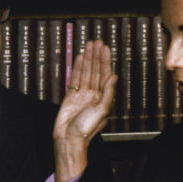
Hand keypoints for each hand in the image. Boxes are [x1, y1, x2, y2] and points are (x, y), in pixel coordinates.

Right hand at [53, 41, 116, 181]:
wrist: (69, 139)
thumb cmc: (86, 129)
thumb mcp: (102, 111)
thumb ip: (108, 93)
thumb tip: (114, 76)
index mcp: (103, 98)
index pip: (105, 74)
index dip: (105, 61)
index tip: (104, 48)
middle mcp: (94, 94)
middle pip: (96, 71)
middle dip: (96, 56)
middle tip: (96, 42)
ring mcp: (82, 95)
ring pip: (86, 73)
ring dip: (87, 59)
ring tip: (88, 46)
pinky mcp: (71, 97)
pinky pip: (74, 79)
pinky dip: (77, 68)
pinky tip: (79, 58)